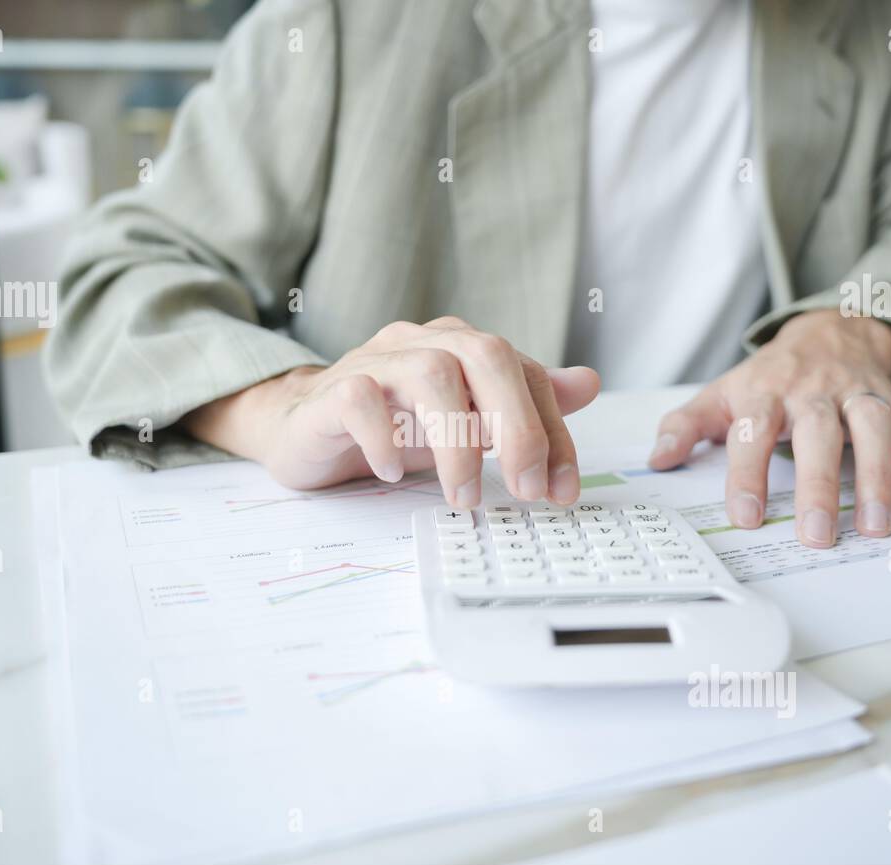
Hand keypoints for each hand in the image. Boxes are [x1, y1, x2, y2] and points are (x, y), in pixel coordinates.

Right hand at [182, 317, 600, 507]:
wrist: (303, 426)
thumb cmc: (393, 423)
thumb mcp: (466, 418)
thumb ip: (523, 402)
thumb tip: (586, 384)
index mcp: (462, 346)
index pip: (526, 374)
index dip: (554, 432)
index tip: (561, 491)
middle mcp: (423, 342)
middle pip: (486, 355)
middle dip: (516, 426)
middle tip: (525, 489)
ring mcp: (376, 361)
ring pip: (430, 374)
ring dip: (456, 442)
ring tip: (462, 496)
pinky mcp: (332, 391)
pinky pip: (361, 400)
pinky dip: (384, 437)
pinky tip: (393, 472)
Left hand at [648, 310, 890, 548]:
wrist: (830, 332)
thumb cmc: (769, 378)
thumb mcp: (719, 395)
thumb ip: (685, 427)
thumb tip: (657, 460)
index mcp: (765, 393)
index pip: (753, 432)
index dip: (748, 473)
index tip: (746, 516)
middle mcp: (814, 392)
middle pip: (819, 433)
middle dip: (818, 485)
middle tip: (817, 536)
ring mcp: (858, 395)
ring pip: (875, 429)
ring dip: (878, 478)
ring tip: (874, 527)